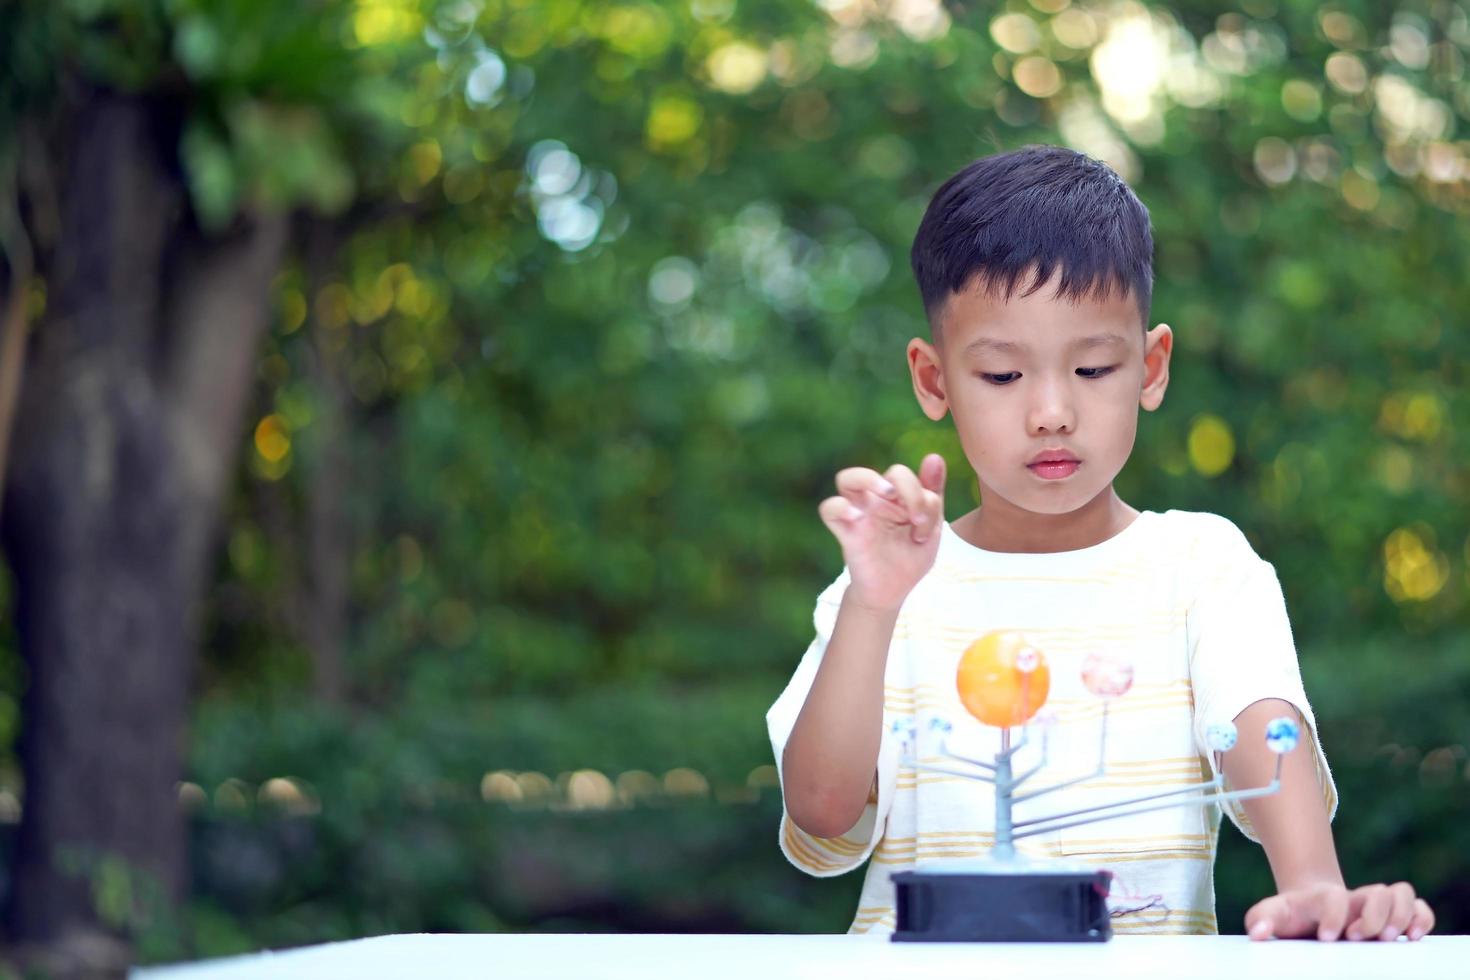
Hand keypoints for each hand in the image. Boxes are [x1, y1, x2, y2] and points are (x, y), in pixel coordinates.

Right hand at [817, 453, 945, 612]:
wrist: (893, 591)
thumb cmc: (910, 557)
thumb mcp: (930, 526)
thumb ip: (933, 494)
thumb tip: (934, 456)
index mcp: (897, 497)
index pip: (906, 476)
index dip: (921, 497)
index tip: (924, 527)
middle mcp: (877, 501)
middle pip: (885, 471)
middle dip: (907, 486)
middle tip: (915, 515)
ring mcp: (859, 514)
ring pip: (846, 478)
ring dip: (868, 479)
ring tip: (889, 496)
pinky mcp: (846, 533)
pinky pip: (829, 509)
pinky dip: (840, 507)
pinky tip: (858, 519)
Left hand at [1245, 881, 1434, 941]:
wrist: (1308, 908)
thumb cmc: (1290, 916)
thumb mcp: (1271, 915)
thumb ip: (1261, 920)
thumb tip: (1258, 933)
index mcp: (1323, 897)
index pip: (1334, 896)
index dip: (1334, 915)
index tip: (1326, 938)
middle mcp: (1354, 897)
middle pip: (1378, 892)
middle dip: (1373, 918)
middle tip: (1358, 938)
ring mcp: (1374, 904)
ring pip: (1401, 893)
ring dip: (1400, 916)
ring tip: (1388, 940)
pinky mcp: (1392, 915)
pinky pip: (1418, 907)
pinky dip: (1421, 918)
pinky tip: (1412, 937)